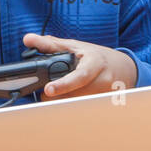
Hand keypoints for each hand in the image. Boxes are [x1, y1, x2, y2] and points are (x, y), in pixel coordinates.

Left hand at [22, 32, 137, 98]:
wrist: (122, 68)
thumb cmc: (96, 56)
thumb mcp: (75, 46)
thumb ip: (50, 44)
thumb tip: (28, 39)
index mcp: (96, 62)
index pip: (80, 76)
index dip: (63, 84)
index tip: (48, 89)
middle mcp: (104, 80)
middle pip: (76, 95)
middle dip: (57, 95)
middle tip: (48, 92)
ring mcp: (106, 95)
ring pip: (78, 105)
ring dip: (64, 101)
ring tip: (60, 93)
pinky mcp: (105, 105)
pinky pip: (84, 110)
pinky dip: (73, 106)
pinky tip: (71, 99)